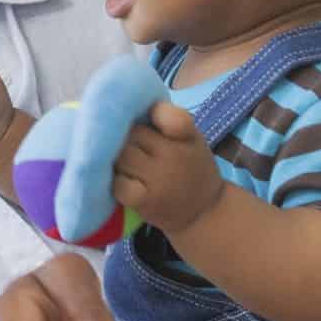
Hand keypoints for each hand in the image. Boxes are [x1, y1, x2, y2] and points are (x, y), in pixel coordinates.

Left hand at [111, 104, 220, 233]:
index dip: (153, 112)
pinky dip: (115, 181)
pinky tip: (123, 182)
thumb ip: (168, 121)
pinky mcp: (145, 202)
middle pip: (132, 134)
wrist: (205, 214)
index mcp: (187, 136)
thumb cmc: (192, 170)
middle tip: (126, 144)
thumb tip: (128, 106)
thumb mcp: (192, 140)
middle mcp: (174, 155)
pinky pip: (118, 183)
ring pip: (121, 156)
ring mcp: (158, 179)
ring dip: (116, 158)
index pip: (170, 115)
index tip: (144, 116)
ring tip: (123, 163)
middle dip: (125, 137)